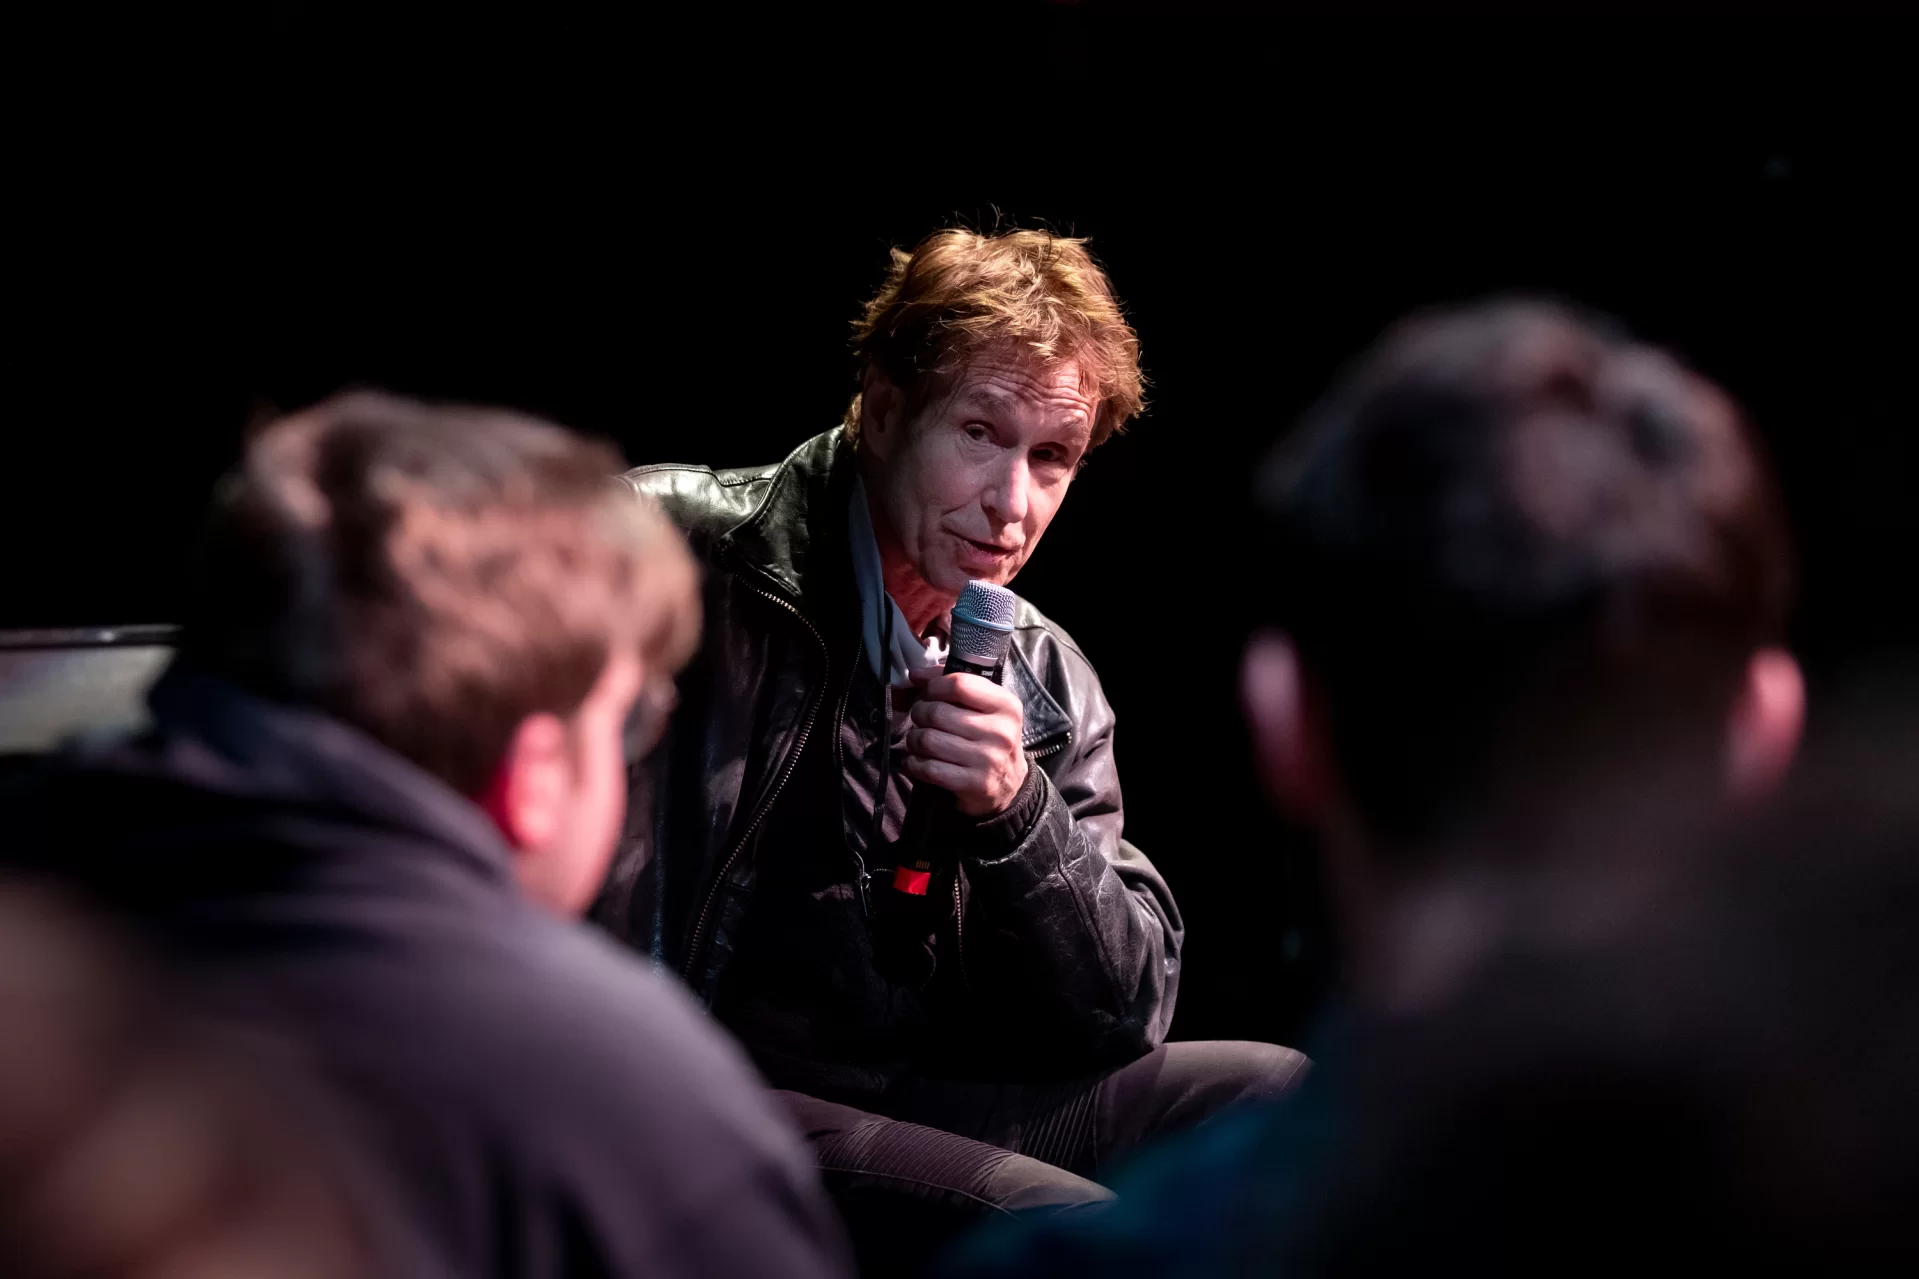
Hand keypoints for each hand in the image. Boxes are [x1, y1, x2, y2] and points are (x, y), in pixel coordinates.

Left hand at [904, 672, 1028, 816]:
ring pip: (927, 740)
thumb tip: (915, 675)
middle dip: (919, 714)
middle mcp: (1000, 731)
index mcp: (1005, 705)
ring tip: (918, 741)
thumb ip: (953, 684)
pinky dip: (914, 764)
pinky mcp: (974, 783)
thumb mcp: (985, 707)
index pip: (959, 684)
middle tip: (921, 719)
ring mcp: (988, 759)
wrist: (1009, 783)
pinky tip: (917, 762)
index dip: (934, 686)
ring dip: (914, 740)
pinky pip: (928, 768)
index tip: (929, 693)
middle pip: (937, 712)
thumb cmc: (988, 736)